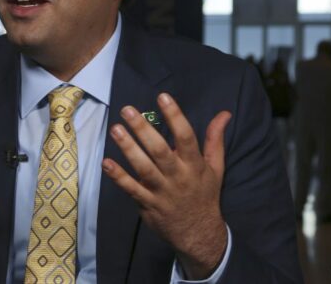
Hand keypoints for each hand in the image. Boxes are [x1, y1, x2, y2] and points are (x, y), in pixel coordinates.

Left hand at [102, 93, 231, 279]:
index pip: (186, 137)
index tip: (163, 97)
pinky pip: (131, 189)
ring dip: (128, 149)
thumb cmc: (205, 194)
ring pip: (143, 168)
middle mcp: (178, 176)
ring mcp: (161, 191)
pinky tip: (106, 162)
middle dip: (143, 130)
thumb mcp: (216, 167)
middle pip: (160, 151)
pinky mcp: (147, 203)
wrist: (199, 233)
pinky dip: (118, 177)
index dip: (175, 116)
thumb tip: (224, 113)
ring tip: (115, 129)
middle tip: (128, 110)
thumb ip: (215, 139)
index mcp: (194, 165)